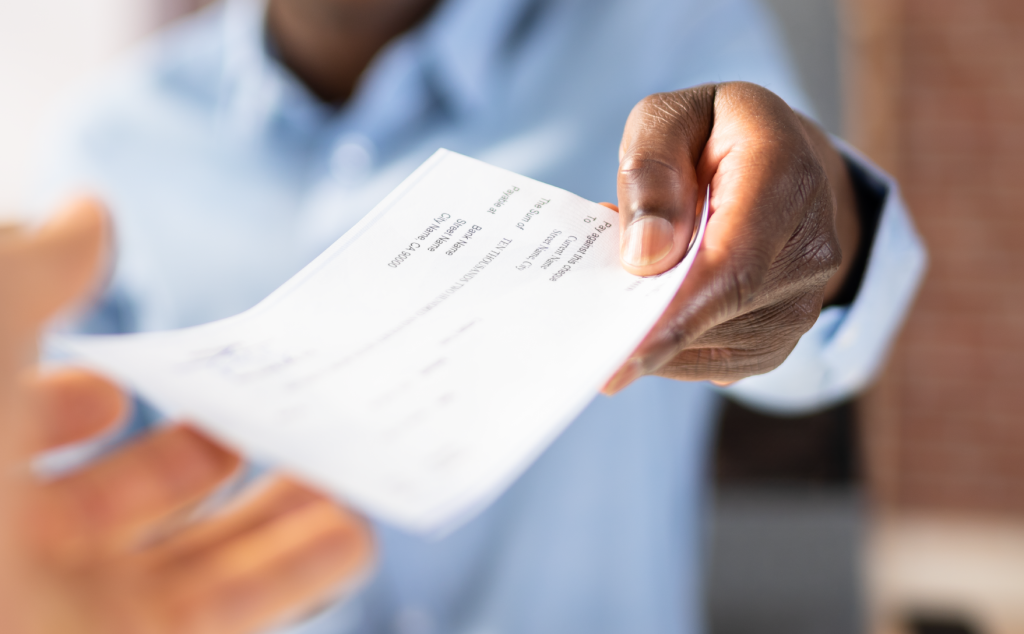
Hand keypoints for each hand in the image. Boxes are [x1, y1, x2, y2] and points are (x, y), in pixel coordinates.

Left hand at [0, 200, 373, 633]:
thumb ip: (30, 271)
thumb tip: (89, 211)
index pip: (24, 435)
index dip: (77, 400)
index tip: (133, 382)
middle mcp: (13, 553)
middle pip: (130, 500)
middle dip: (206, 453)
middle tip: (276, 416)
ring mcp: (75, 609)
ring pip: (198, 559)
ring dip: (279, 512)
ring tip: (343, 469)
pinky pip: (236, 609)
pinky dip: (300, 569)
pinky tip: (350, 530)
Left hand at [604, 82, 860, 391]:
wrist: (781, 163)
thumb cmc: (714, 134)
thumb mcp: (670, 117)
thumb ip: (652, 171)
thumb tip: (646, 255)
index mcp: (785, 177)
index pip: (734, 264)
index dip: (679, 315)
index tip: (623, 353)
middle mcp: (809, 249)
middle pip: (721, 312)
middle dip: (647, 324)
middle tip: (589, 317)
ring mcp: (803, 300)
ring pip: (713, 345)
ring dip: (653, 330)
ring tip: (621, 286)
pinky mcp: (781, 336)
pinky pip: (716, 362)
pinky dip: (670, 347)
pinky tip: (647, 312)